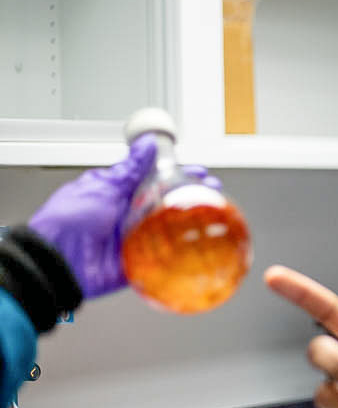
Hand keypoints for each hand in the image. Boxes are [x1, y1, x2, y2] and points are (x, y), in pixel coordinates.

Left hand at [27, 134, 221, 297]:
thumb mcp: (103, 186)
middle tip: (210, 190)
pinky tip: (198, 244)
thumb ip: (130, 168)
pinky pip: (164, 256)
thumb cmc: (68, 220)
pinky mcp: (138, 261)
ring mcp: (135, 238)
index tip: (198, 170)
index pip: (156, 179)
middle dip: (190, 195)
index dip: (178, 174)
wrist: (56, 259)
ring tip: (212, 212)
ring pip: (169, 228)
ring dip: (191, 221)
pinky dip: (180, 251)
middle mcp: (130, 215)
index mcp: (121, 194)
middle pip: (167, 202)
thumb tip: (148, 145)